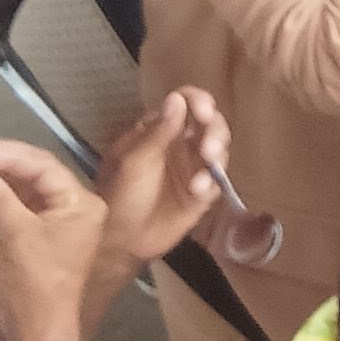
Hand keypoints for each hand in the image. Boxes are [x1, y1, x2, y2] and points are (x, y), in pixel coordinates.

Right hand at [0, 141, 106, 340]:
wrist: (37, 332)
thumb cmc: (35, 283)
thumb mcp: (14, 234)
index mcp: (82, 203)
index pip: (43, 165)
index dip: (7, 154)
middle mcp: (77, 208)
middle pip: (37, 174)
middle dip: (1, 165)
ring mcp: (60, 223)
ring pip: (27, 190)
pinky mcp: (43, 238)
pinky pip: (22, 208)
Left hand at [93, 86, 226, 267]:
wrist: (121, 241)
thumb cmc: (119, 195)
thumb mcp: (133, 162)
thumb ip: (158, 132)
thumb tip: (177, 98)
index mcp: (160, 128)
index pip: (186, 102)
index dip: (199, 101)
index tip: (204, 112)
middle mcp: (181, 143)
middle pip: (211, 123)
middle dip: (215, 132)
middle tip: (208, 150)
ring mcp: (193, 168)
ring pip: (220, 149)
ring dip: (216, 157)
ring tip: (201, 175)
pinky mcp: (203, 193)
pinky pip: (217, 181)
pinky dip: (211, 183)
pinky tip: (196, 192)